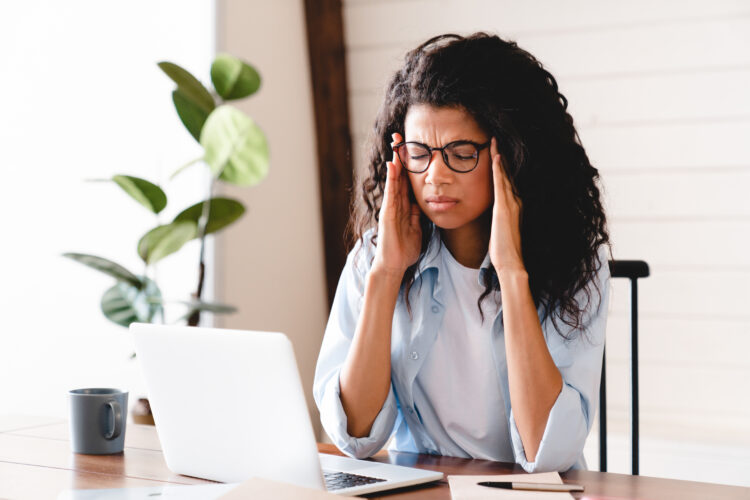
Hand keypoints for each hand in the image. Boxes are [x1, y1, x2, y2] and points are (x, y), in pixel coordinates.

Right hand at [371, 132, 421, 278]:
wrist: (394, 264)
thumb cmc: (404, 248)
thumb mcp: (416, 227)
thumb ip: (417, 214)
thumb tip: (424, 203)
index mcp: (403, 205)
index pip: (406, 180)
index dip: (409, 164)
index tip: (412, 147)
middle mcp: (395, 203)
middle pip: (398, 174)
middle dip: (399, 156)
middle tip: (400, 136)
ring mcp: (390, 207)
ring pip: (393, 179)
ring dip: (395, 161)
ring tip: (396, 143)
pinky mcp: (387, 213)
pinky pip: (390, 193)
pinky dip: (391, 178)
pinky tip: (392, 165)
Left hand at [489, 137, 524, 276]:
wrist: (510, 262)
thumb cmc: (503, 250)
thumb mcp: (501, 229)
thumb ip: (499, 219)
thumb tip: (494, 215)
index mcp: (514, 206)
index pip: (507, 181)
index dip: (502, 166)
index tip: (496, 153)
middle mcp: (515, 202)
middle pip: (507, 174)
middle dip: (501, 157)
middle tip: (495, 140)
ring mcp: (511, 204)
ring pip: (505, 175)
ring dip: (500, 157)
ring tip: (493, 142)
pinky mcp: (504, 209)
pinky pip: (501, 184)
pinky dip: (499, 170)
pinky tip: (496, 157)